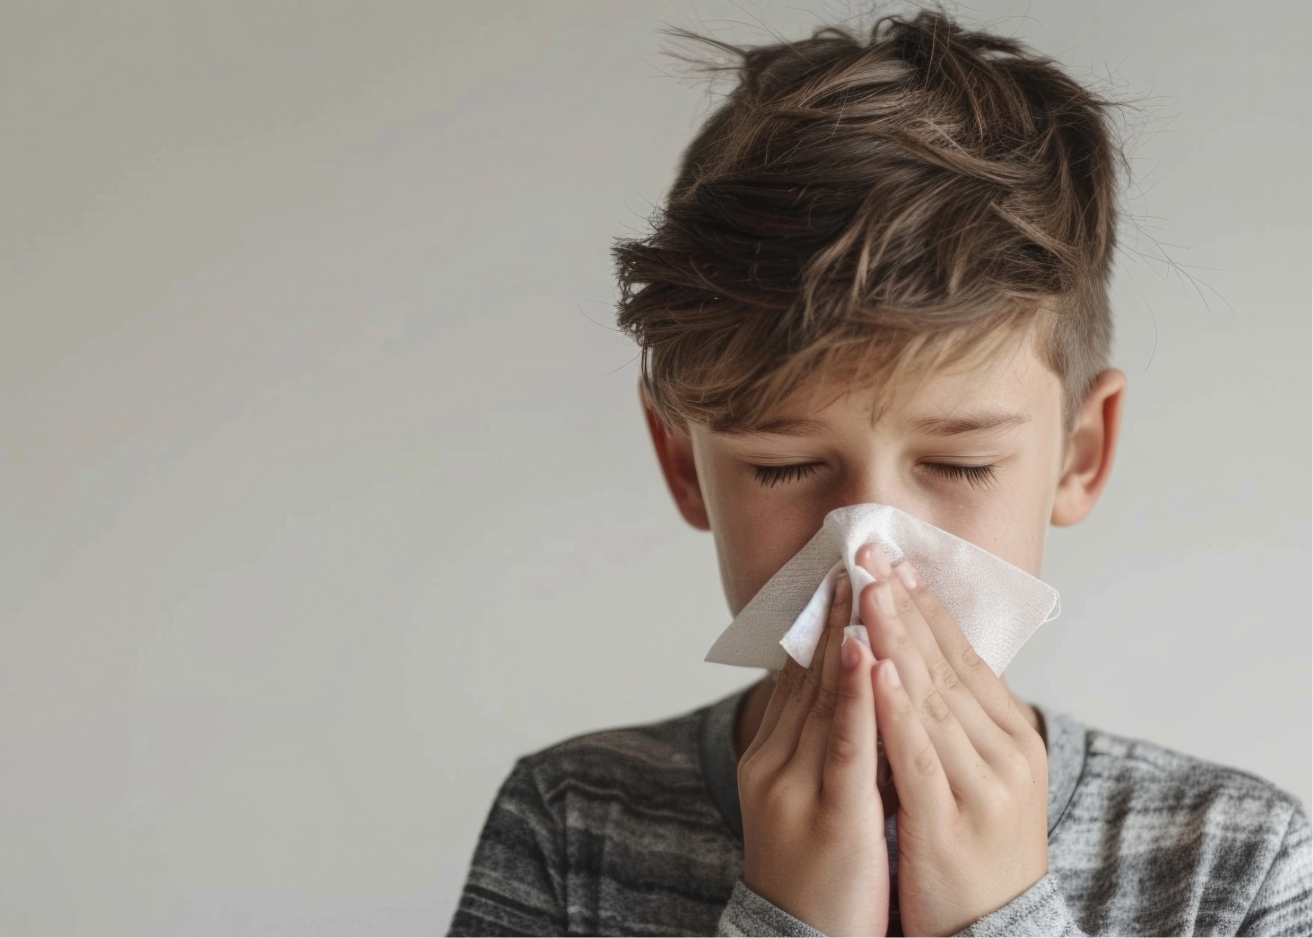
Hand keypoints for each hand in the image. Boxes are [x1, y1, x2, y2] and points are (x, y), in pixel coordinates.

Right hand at [738, 571, 889, 936]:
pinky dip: (855, 695)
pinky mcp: (832, 815)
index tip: (843, 572)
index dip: (824, 621)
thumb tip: (850, 692)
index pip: (800, 675)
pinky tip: (865, 652)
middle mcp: (776, 762)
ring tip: (861, 581)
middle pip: (810, 673)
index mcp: (773, 756)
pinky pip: (845, 746)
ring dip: (845, 634)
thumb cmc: (818, 875)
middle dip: (836, 612)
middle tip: (854, 554)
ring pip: (825, 698)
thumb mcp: (812, 798)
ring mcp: (796, 787)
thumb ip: (825, 744)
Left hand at [856, 543, 1049, 936]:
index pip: (964, 657)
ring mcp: (980, 788)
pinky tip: (876, 669)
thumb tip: (919, 660)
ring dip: (898, 640)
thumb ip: (955, 721)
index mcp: (1011, 738)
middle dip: (904, 606)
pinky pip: (918, 755)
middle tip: (873, 554)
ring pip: (933, 700)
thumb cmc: (972, 850)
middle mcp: (1004, 754)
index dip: (926, 606)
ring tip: (870, 591)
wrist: (994, 934)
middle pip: (947, 666)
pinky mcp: (949, 822)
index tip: (894, 560)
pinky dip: (897, 709)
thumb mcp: (976, 776)